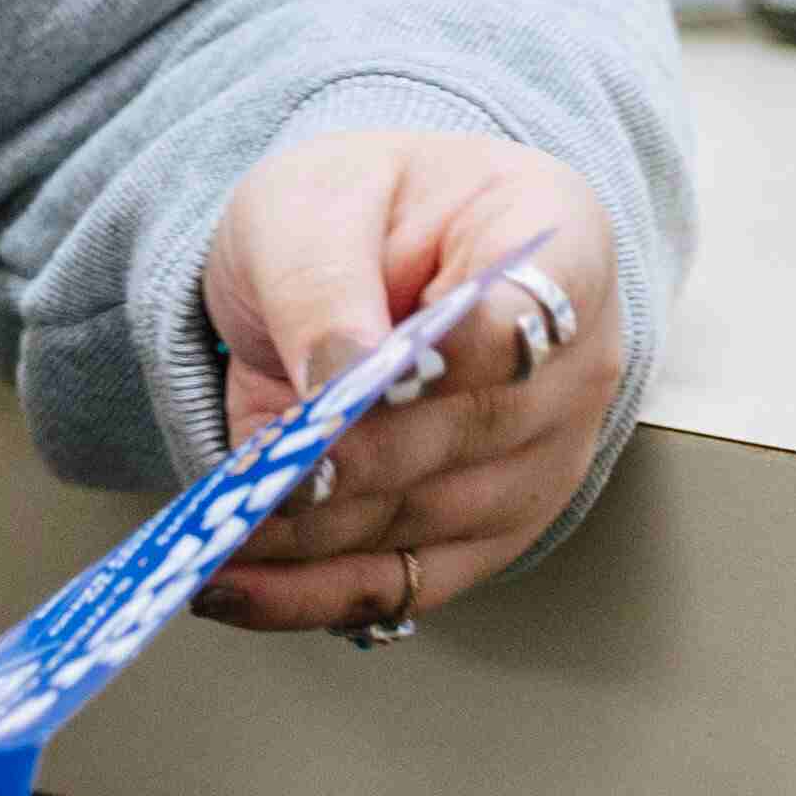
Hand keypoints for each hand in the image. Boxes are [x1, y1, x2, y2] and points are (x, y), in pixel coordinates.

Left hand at [185, 130, 621, 633]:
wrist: (350, 255)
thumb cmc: (356, 208)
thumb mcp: (315, 201)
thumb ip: (325, 283)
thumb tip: (335, 383)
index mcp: (553, 239)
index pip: (529, 316)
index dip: (453, 358)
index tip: (368, 381)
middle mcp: (572, 362)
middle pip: (480, 433)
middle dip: (365, 462)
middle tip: (277, 477)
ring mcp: (537, 459)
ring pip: (436, 520)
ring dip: (321, 537)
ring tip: (223, 532)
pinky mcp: (480, 533)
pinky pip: (404, 583)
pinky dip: (312, 594)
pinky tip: (235, 586)